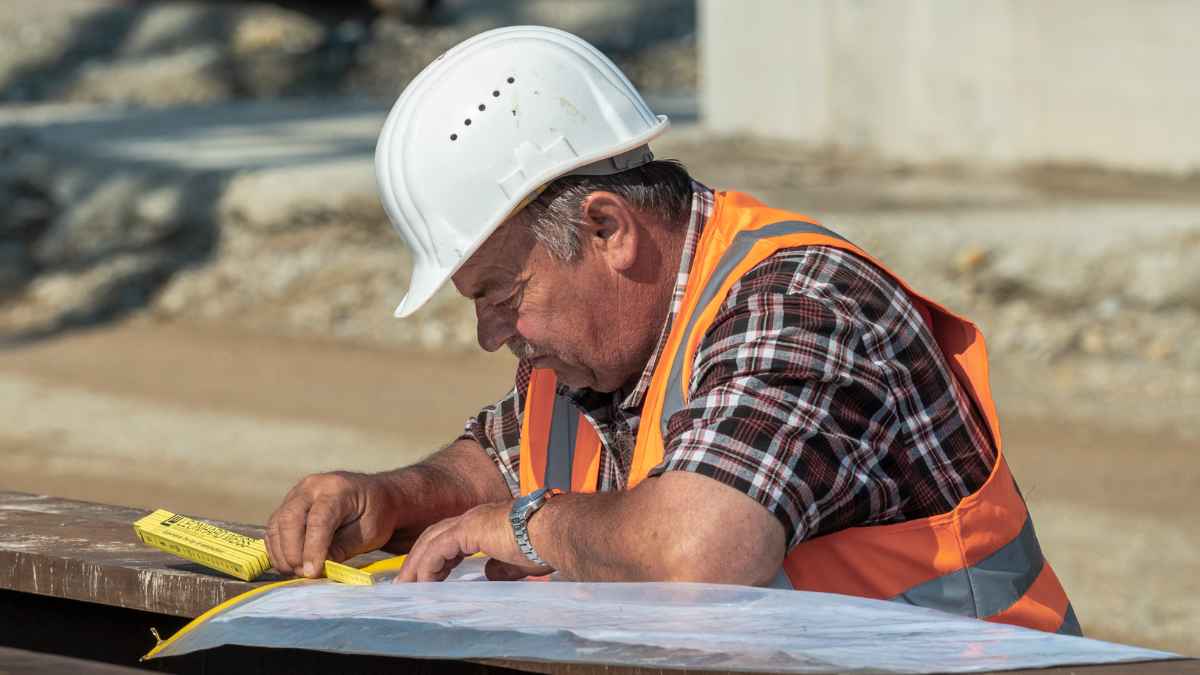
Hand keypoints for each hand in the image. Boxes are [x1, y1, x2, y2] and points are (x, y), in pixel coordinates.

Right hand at [265, 471, 401, 577]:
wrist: (375, 494)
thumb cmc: (376, 514)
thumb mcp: (368, 534)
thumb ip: (341, 549)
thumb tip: (314, 569)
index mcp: (338, 489)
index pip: (318, 520)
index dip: (312, 549)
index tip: (312, 572)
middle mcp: (313, 486)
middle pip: (290, 519)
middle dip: (292, 551)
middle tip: (303, 573)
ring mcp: (298, 493)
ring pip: (277, 523)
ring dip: (281, 552)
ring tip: (295, 572)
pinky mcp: (289, 503)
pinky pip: (274, 527)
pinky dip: (277, 548)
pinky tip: (288, 564)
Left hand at [396, 501, 551, 581]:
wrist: (554, 531)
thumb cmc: (545, 545)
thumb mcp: (519, 562)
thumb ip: (502, 566)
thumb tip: (489, 573)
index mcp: (486, 523)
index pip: (451, 538)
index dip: (437, 558)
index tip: (428, 578)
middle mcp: (474, 517)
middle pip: (435, 537)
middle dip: (419, 560)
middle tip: (407, 582)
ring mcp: (470, 521)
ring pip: (431, 542)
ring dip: (416, 564)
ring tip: (406, 586)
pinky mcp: (468, 530)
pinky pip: (437, 550)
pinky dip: (427, 566)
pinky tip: (421, 582)